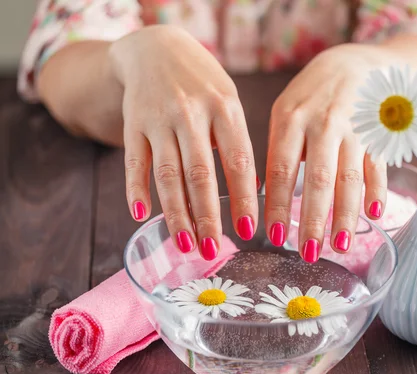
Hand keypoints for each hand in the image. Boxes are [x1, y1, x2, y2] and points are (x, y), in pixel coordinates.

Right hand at [109, 26, 257, 258]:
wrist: (156, 49)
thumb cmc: (203, 84)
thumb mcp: (229, 102)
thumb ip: (236, 141)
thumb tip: (251, 190)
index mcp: (225, 108)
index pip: (238, 161)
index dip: (243, 199)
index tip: (248, 231)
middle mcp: (191, 113)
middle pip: (200, 174)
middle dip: (207, 217)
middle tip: (212, 250)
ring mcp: (159, 119)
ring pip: (168, 174)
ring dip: (176, 213)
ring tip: (185, 244)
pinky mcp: (133, 124)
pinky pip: (134, 162)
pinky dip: (135, 189)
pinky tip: (141, 215)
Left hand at [265, 43, 393, 261]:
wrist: (357, 64)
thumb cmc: (313, 95)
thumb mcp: (286, 111)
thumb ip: (279, 148)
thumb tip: (264, 194)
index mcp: (292, 120)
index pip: (281, 170)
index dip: (276, 206)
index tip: (272, 236)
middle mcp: (324, 124)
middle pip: (318, 180)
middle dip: (312, 219)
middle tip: (306, 252)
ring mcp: (355, 129)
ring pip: (350, 178)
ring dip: (345, 216)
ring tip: (339, 246)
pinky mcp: (379, 135)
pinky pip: (379, 167)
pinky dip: (377, 192)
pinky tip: (372, 215)